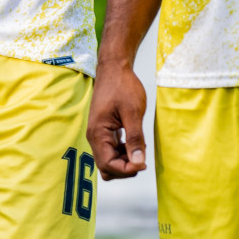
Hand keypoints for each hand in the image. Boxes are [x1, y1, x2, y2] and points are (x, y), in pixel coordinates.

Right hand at [87, 59, 146, 179]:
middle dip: (125, 169)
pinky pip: (111, 151)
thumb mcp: (133, 112)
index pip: (108, 165)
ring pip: (109, 161)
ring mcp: (98, 134)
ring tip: (140, 148)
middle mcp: (94, 136)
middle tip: (142, 158)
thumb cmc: (122, 86)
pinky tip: (135, 143)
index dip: (127, 170)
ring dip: (124, 161)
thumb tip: (138, 162)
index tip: (144, 164)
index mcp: (98, 133)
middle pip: (106, 167)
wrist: (114, 68)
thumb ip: (135, 139)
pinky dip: (123, 153)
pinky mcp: (104, 131)